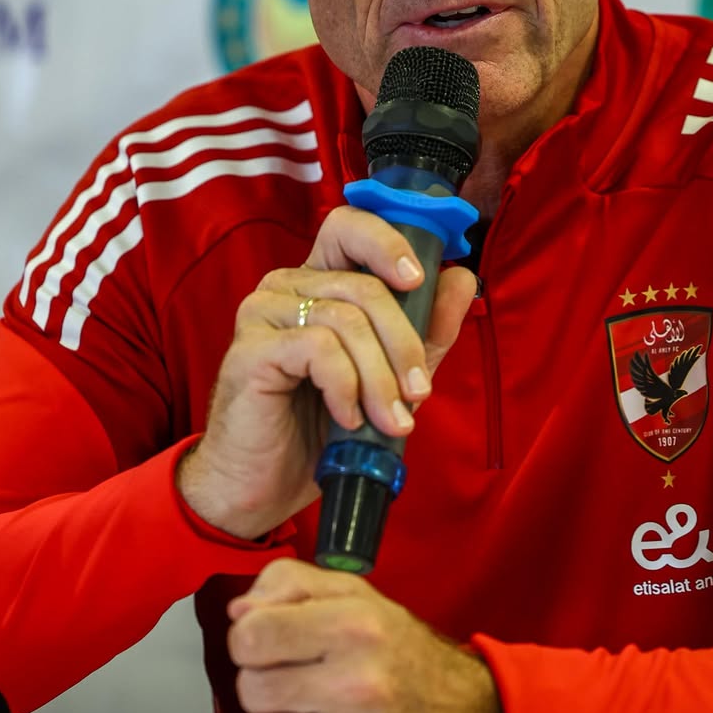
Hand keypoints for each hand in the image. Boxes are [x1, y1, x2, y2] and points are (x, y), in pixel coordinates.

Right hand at [178, 206, 477, 540]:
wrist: (261, 485)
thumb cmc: (317, 428)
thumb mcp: (387, 376)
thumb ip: (424, 330)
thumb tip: (463, 280)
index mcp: (316, 283)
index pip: (348, 227)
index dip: (386, 242)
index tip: (417, 280)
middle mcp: (285, 287)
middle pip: (363, 286)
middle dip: (403, 343)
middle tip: (418, 393)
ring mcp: (262, 314)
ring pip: (346, 321)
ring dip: (380, 378)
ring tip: (390, 421)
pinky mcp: (250, 349)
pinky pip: (319, 349)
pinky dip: (346, 387)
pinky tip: (346, 418)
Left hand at [228, 558, 514, 712]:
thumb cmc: (409, 657)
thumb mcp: (359, 597)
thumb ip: (293, 585)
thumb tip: (239, 612)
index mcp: (355, 626)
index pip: (252, 635)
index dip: (249, 641)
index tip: (266, 645)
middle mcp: (357, 683)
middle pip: (250, 690)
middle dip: (263, 684)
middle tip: (295, 682)